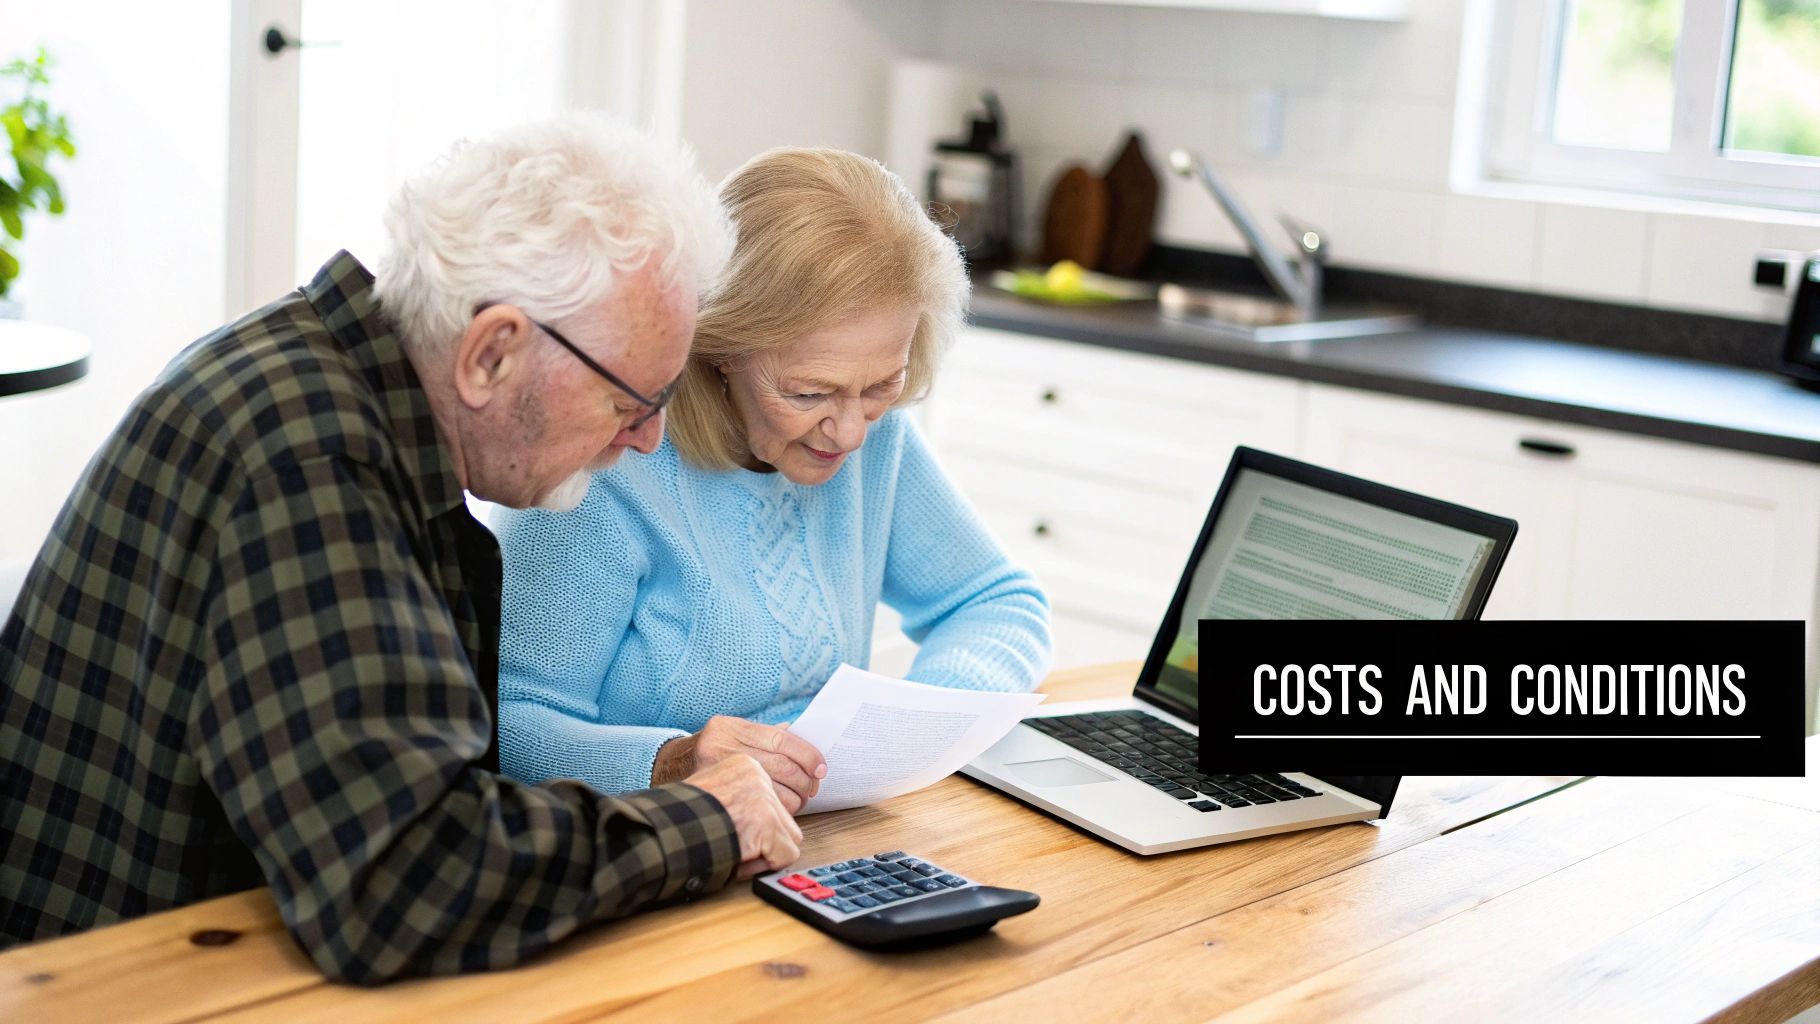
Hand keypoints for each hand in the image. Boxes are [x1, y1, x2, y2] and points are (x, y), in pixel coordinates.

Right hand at [654, 715, 827, 812]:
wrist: (669, 767)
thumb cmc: (712, 751)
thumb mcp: (734, 735)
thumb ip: (767, 736)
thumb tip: (807, 741)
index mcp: (731, 727)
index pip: (782, 739)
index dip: (807, 756)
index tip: (820, 768)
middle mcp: (721, 745)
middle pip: (780, 765)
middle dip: (804, 780)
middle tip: (813, 788)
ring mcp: (715, 771)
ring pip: (772, 790)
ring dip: (794, 799)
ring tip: (800, 800)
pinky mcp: (713, 794)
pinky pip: (757, 806)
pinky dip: (776, 810)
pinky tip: (781, 810)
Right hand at [682, 754, 801, 879]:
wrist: (665, 827)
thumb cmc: (681, 816)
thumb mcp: (714, 789)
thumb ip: (742, 792)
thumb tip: (771, 798)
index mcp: (745, 764)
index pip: (777, 793)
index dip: (766, 821)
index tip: (752, 832)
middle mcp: (758, 775)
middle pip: (787, 814)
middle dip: (770, 837)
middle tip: (741, 844)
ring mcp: (763, 798)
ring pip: (790, 835)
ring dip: (767, 851)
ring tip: (737, 850)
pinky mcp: (766, 822)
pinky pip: (785, 854)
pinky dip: (764, 865)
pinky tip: (739, 858)